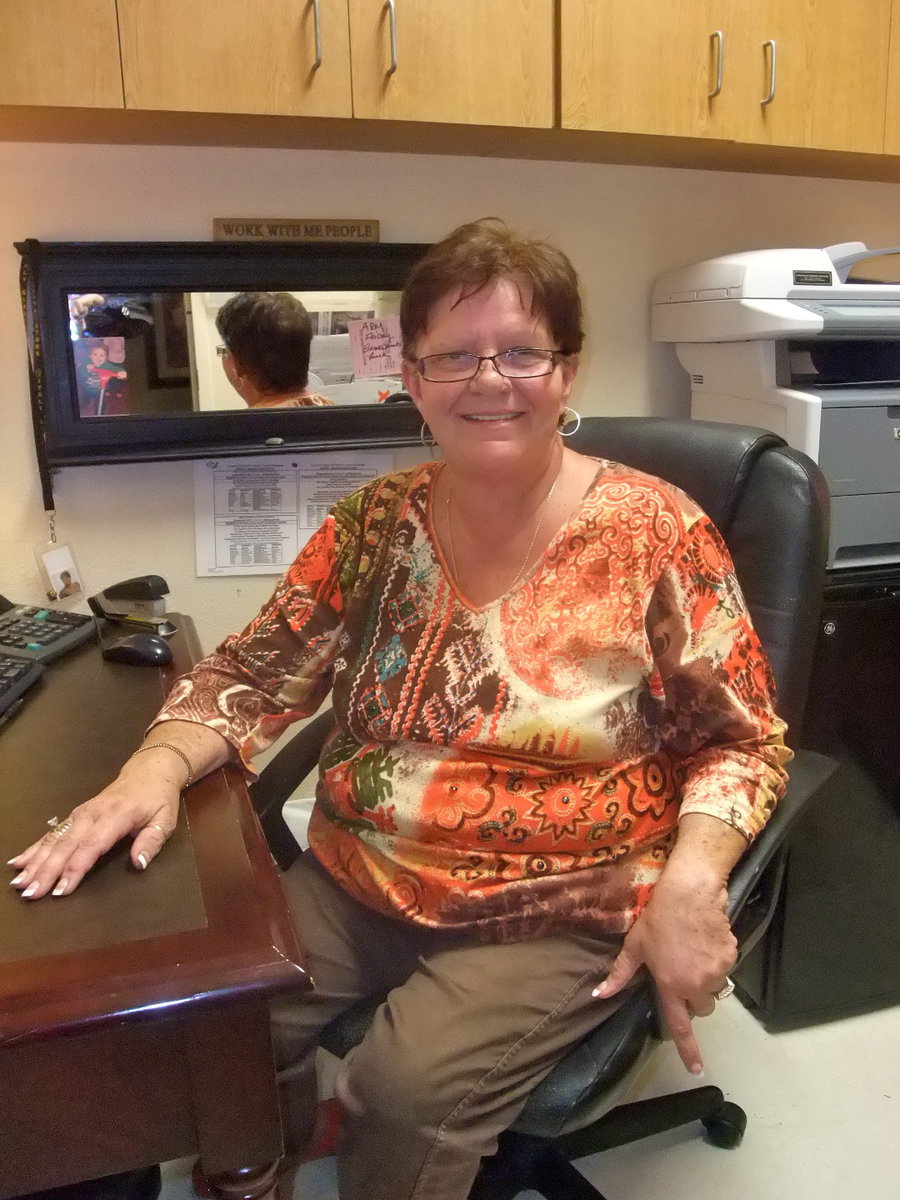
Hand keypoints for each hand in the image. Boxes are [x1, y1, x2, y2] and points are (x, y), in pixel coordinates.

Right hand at [7, 758, 180, 900]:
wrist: (149, 770)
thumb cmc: (158, 799)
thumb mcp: (165, 819)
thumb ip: (151, 842)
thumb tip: (139, 863)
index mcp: (116, 815)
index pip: (92, 845)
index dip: (75, 868)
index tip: (61, 890)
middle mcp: (92, 814)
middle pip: (66, 844)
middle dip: (46, 870)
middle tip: (31, 893)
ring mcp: (81, 813)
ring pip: (54, 839)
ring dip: (35, 862)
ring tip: (19, 882)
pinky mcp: (75, 815)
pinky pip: (52, 832)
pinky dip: (34, 847)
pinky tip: (19, 862)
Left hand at [593, 860, 736, 1075]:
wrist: (690, 893)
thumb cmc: (658, 918)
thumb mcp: (635, 946)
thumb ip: (619, 974)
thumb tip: (599, 994)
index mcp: (671, 985)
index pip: (680, 1026)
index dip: (688, 1050)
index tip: (696, 1069)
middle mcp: (696, 984)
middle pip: (700, 1008)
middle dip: (692, 998)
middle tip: (681, 974)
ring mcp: (716, 972)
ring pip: (713, 989)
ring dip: (704, 979)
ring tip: (691, 953)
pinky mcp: (731, 957)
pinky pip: (725, 969)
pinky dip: (716, 962)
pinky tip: (704, 943)